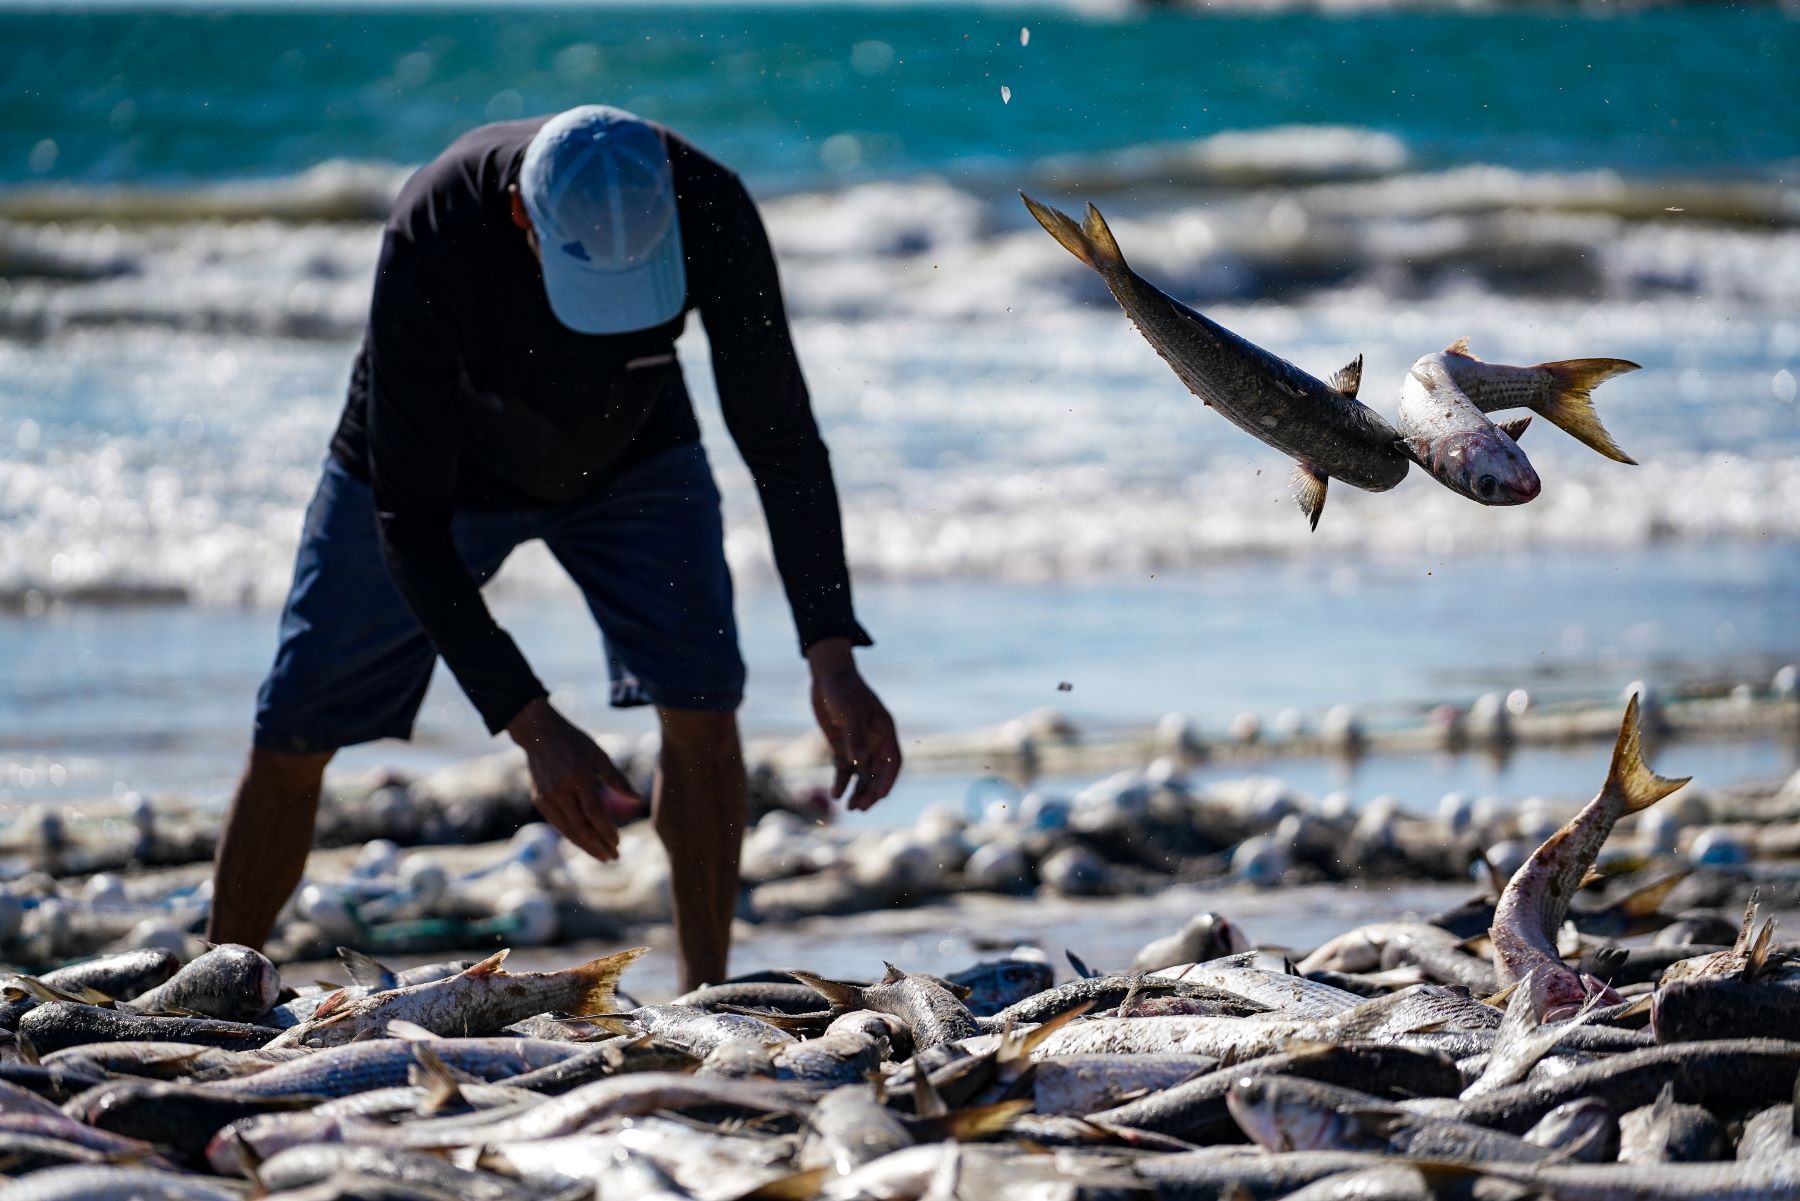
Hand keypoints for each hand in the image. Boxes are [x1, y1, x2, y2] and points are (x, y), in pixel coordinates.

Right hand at [506, 698, 639, 861]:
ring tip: (602, 856)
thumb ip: (617, 779)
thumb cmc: (574, 742)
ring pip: (568, 829)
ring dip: (585, 846)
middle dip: (598, 845)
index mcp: (578, 777)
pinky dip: (572, 835)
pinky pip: (558, 824)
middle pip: (581, 827)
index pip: (594, 812)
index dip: (607, 830)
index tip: (618, 843)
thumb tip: (637, 799)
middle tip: (613, 858)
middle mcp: (560, 790)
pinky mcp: (539, 800)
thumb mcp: (599, 755)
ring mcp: (547, 797)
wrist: (538, 734)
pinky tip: (585, 842)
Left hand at [807, 639, 901, 810]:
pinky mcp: (842, 746)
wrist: (827, 677)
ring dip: (858, 791)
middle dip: (870, 791)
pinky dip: (841, 782)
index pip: (893, 762)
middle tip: (859, 808)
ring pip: (862, 775)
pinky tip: (835, 794)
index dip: (888, 780)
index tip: (880, 796)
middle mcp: (874, 741)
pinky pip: (844, 769)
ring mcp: (858, 744)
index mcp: (884, 732)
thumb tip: (858, 762)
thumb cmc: (843, 690)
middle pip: (877, 773)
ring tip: (849, 807)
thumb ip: (854, 737)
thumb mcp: (849, 711)